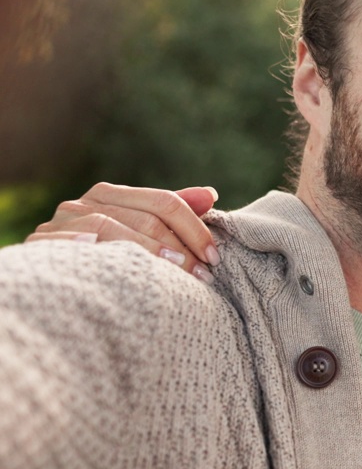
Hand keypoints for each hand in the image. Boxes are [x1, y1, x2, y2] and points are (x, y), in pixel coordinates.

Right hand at [27, 183, 220, 282]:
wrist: (46, 273)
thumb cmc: (101, 250)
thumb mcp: (135, 227)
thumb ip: (170, 211)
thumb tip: (211, 193)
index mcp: (109, 194)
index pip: (163, 202)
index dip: (194, 227)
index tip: (214, 256)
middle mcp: (83, 203)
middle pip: (144, 218)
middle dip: (180, 247)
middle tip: (204, 273)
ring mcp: (60, 222)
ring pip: (111, 228)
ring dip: (149, 252)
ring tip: (178, 274)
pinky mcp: (40, 243)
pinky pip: (68, 243)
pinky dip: (91, 249)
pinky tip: (116, 262)